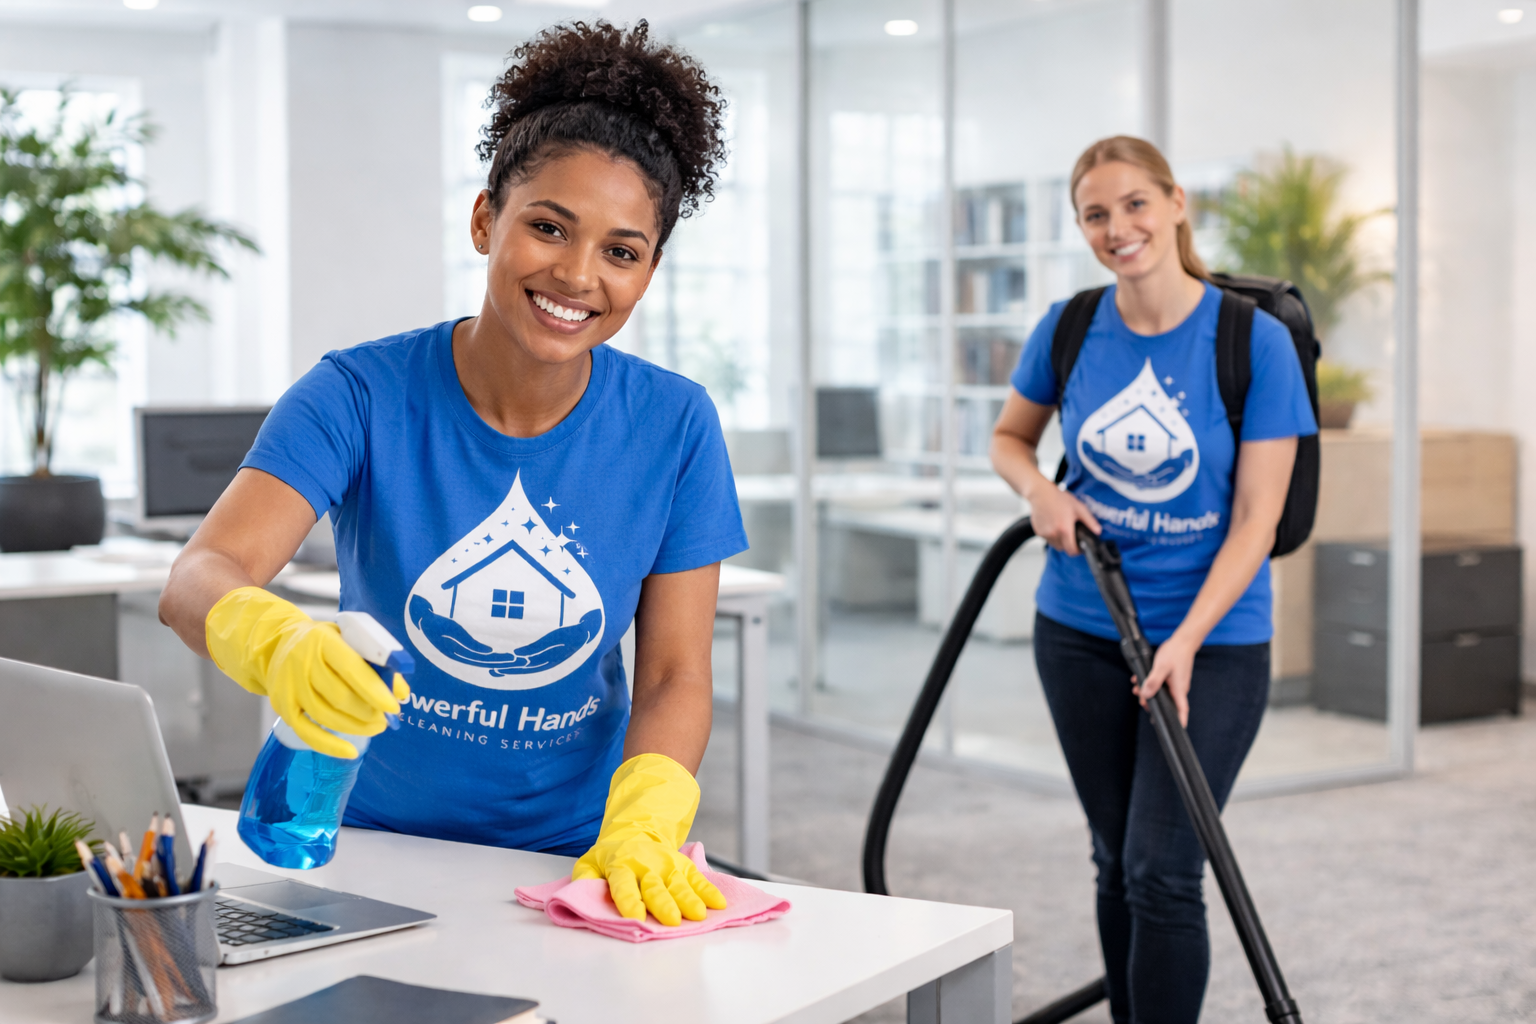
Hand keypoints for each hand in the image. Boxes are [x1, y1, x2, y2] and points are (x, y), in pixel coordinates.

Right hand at [205, 587, 406, 758]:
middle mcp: (302, 664)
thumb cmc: (323, 643)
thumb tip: (401, 692)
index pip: (352, 668)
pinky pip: (307, 733)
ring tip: (376, 726)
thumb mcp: (347, 638)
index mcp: (323, 641)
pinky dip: (330, 746)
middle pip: (340, 696)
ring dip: (356, 727)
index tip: (394, 705)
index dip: (374, 689)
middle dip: (369, 711)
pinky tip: (350, 751)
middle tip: (388, 718)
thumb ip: (375, 660)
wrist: (276, 644)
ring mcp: (290, 688)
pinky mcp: (282, 708)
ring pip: (326, 716)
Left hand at [572, 753, 727, 925]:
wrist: (635, 831)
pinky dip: (709, 891)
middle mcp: (646, 865)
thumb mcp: (589, 863)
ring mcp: (667, 865)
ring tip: (699, 915)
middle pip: (655, 887)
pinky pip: (697, 878)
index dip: (630, 901)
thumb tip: (581, 895)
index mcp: (620, 866)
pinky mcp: (683, 866)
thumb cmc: (610, 858)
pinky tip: (718, 903)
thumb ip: (584, 879)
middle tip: (671, 920)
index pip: (624, 885)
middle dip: (664, 904)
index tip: (636, 916)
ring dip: (690, 899)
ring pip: (679, 884)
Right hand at [1028, 484, 1101, 555]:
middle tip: (1071, 533)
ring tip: (1061, 527)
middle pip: (1063, 549)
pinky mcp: (1038, 531)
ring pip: (1054, 545)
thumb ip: (1090, 521)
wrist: (1040, 493)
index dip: (1077, 551)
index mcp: (1064, 530)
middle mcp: (1053, 534)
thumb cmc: (1059, 498)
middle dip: (1068, 544)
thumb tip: (1098, 531)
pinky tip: (1053, 524)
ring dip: (1059, 541)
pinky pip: (1047, 539)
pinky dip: (1051, 535)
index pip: (1071, 551)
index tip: (1079, 546)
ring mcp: (1044, 533)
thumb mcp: (1079, 508)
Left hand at [1134, 631, 1198, 726]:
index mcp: (1179, 689)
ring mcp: (1176, 684)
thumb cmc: (1175, 653)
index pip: (1181, 710)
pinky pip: (1160, 685)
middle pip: (1166, 703)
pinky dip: (1150, 684)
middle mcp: (1179, 689)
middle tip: (1139, 698)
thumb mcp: (1161, 667)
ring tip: (1136, 687)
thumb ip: (1153, 681)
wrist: (1183, 641)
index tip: (1177, 730)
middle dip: (1151, 703)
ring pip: (1161, 694)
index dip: (1180, 721)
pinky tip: (1140, 679)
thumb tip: (1145, 695)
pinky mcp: (1172, 678)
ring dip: (1148, 692)